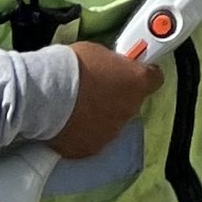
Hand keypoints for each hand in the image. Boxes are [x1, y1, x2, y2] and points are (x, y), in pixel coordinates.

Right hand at [52, 40, 164, 157]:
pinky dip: (86, 131)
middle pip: (131, 102)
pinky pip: (93, 137)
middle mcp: (130, 110)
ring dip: (103, 114)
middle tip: (98, 88)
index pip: (155, 79)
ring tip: (80, 106)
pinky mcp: (92, 148)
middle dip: (119, 96)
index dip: (143, 74)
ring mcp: (112, 132)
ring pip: (113, 122)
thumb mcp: (100, 52)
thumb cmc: (73, 66)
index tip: (131, 72)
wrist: (47, 94)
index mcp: (137, 82)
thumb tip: (111, 69)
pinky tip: (71, 121)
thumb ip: (113, 64)